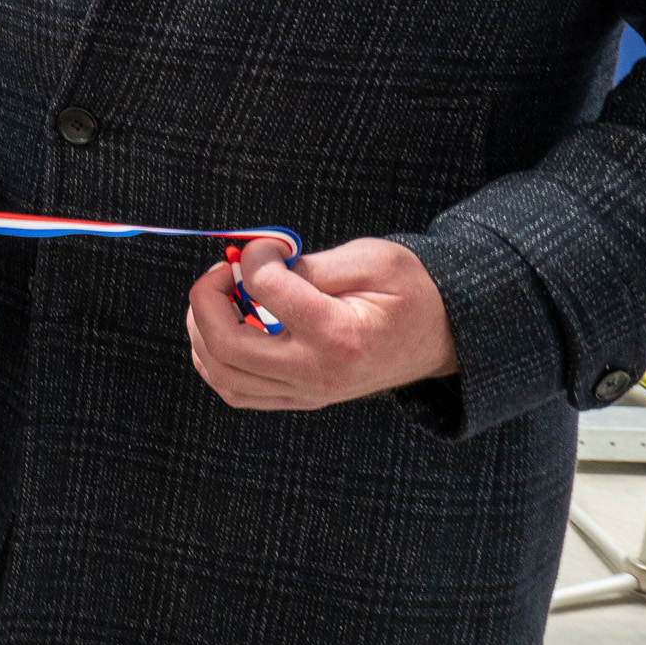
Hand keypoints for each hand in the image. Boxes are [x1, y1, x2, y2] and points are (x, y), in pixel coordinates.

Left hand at [187, 235, 457, 411]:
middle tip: (221, 270)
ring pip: (223, 376)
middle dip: (205, 299)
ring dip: (202, 331)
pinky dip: (216, 359)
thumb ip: (310, 263)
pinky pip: (238, 391)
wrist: (443, 336)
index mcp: (338, 336)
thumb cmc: (411, 291)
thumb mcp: (372, 259)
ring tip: (218, 296)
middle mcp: (317, 374)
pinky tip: (225, 325)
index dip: (251, 258)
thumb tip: (254, 263)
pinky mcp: (301, 399)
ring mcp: (307, 393)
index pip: (264, 292)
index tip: (263, 245)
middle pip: (227, 346)